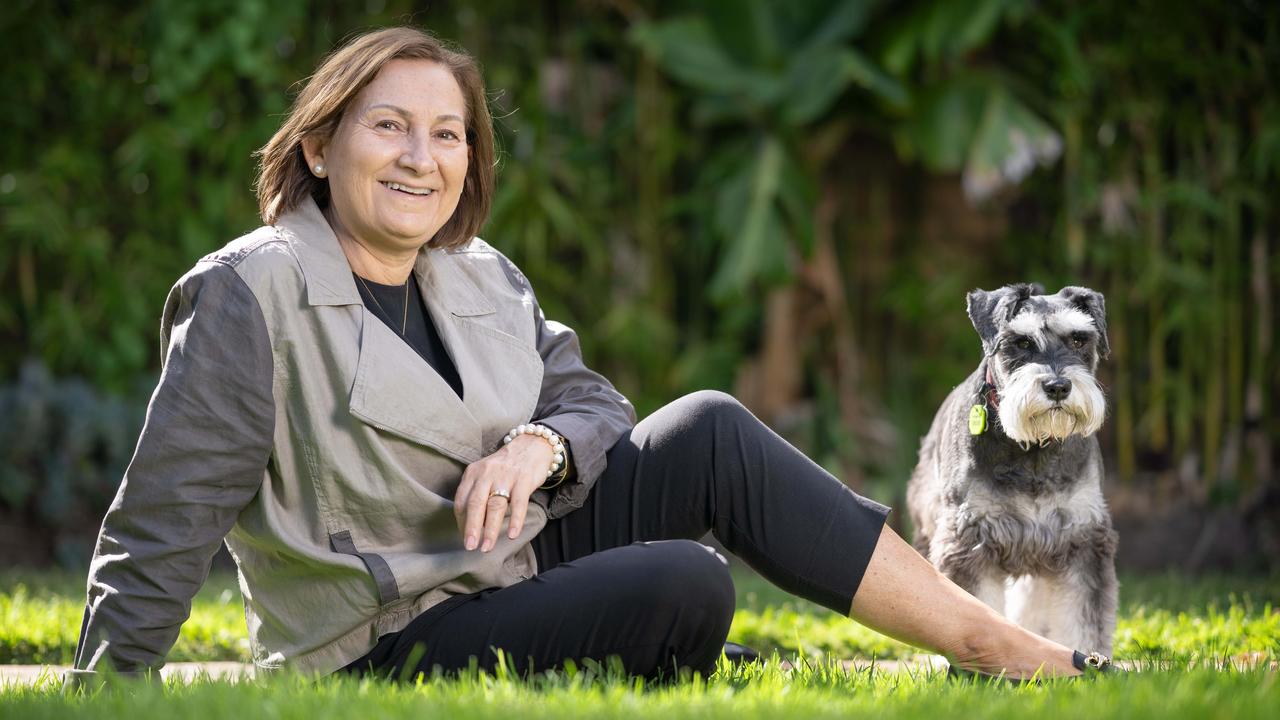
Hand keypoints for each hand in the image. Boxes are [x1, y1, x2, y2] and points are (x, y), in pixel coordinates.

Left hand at [453, 434, 553, 551]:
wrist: (531, 445)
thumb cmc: (505, 465)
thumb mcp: (485, 473)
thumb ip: (476, 491)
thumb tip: (470, 522)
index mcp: (473, 472)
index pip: (462, 500)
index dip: (461, 521)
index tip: (464, 537)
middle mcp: (486, 474)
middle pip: (475, 504)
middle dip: (471, 528)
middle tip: (470, 546)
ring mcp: (505, 476)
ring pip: (495, 506)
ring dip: (490, 529)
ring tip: (487, 546)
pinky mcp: (524, 480)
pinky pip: (518, 503)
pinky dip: (515, 520)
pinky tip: (512, 534)